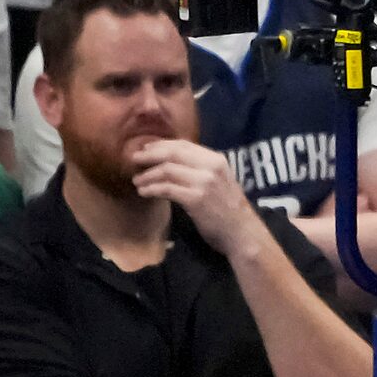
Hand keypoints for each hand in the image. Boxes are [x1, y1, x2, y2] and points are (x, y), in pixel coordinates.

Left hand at [128, 140, 262, 254]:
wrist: (242, 233)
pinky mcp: (196, 199)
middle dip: (149, 155)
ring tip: (137, 181)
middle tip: (134, 160)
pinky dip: (152, 189)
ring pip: (167, 170)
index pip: (183, 144)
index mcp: (217, 160)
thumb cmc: (229, 209)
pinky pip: (167, 189)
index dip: (161, 145)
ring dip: (147, 175)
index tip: (146, 149)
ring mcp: (204, 183)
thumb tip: (170, 161)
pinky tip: (144, 192)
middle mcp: (211, 167)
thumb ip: (201, 169)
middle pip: (172, 153)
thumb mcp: (219, 181)